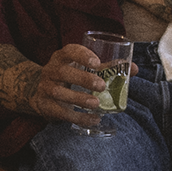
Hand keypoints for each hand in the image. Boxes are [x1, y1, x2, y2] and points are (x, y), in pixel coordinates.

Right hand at [0, 41, 120, 128]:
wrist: (37, 90)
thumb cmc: (68, 75)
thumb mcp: (82, 68)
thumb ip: (107, 68)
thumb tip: (134, 68)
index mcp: (62, 57)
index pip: (69, 51)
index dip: (82, 56)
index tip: (96, 62)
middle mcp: (51, 70)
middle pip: (64, 72)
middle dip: (83, 78)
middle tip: (101, 85)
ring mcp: (46, 88)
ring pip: (59, 92)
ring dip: (78, 98)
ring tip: (96, 104)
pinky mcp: (45, 106)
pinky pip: (61, 112)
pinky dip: (78, 117)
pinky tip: (94, 119)